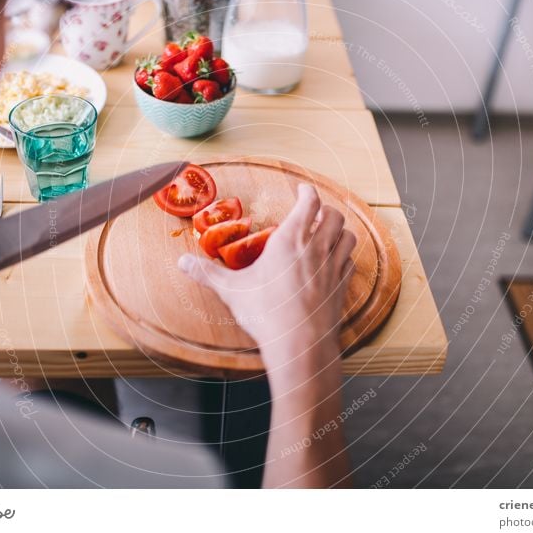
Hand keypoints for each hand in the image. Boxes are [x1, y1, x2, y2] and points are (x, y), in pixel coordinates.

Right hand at [178, 184, 355, 383]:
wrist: (299, 343)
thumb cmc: (266, 312)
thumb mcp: (231, 290)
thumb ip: (207, 273)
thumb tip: (183, 262)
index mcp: (290, 240)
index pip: (309, 202)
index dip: (307, 192)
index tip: (302, 189)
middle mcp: (317, 248)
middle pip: (334, 215)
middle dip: (326, 209)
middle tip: (315, 211)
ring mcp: (333, 267)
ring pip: (348, 236)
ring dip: (340, 230)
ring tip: (329, 232)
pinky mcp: (342, 287)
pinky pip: (350, 263)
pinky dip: (344, 256)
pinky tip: (335, 262)